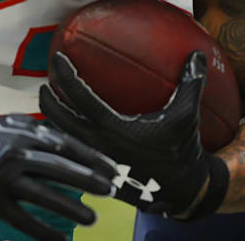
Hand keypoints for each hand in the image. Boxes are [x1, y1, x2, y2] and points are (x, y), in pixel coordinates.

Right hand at [0, 110, 114, 240]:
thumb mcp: (17, 124)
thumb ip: (45, 135)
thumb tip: (80, 151)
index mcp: (27, 133)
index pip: (67, 145)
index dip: (92, 158)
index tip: (112, 170)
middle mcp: (17, 154)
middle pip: (58, 168)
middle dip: (87, 180)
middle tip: (110, 191)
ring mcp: (4, 178)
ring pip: (43, 195)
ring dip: (70, 208)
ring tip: (91, 218)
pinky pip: (22, 219)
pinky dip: (43, 231)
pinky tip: (61, 239)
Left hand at [38, 51, 229, 219]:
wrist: (180, 190)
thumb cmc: (181, 149)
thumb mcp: (186, 114)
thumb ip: (191, 83)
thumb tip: (198, 54)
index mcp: (112, 127)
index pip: (79, 97)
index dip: (65, 75)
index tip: (57, 58)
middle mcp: (97, 144)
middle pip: (58, 118)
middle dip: (48, 97)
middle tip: (47, 79)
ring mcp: (94, 160)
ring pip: (60, 136)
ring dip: (52, 118)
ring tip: (50, 101)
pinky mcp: (97, 170)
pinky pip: (71, 150)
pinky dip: (62, 135)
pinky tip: (65, 127)